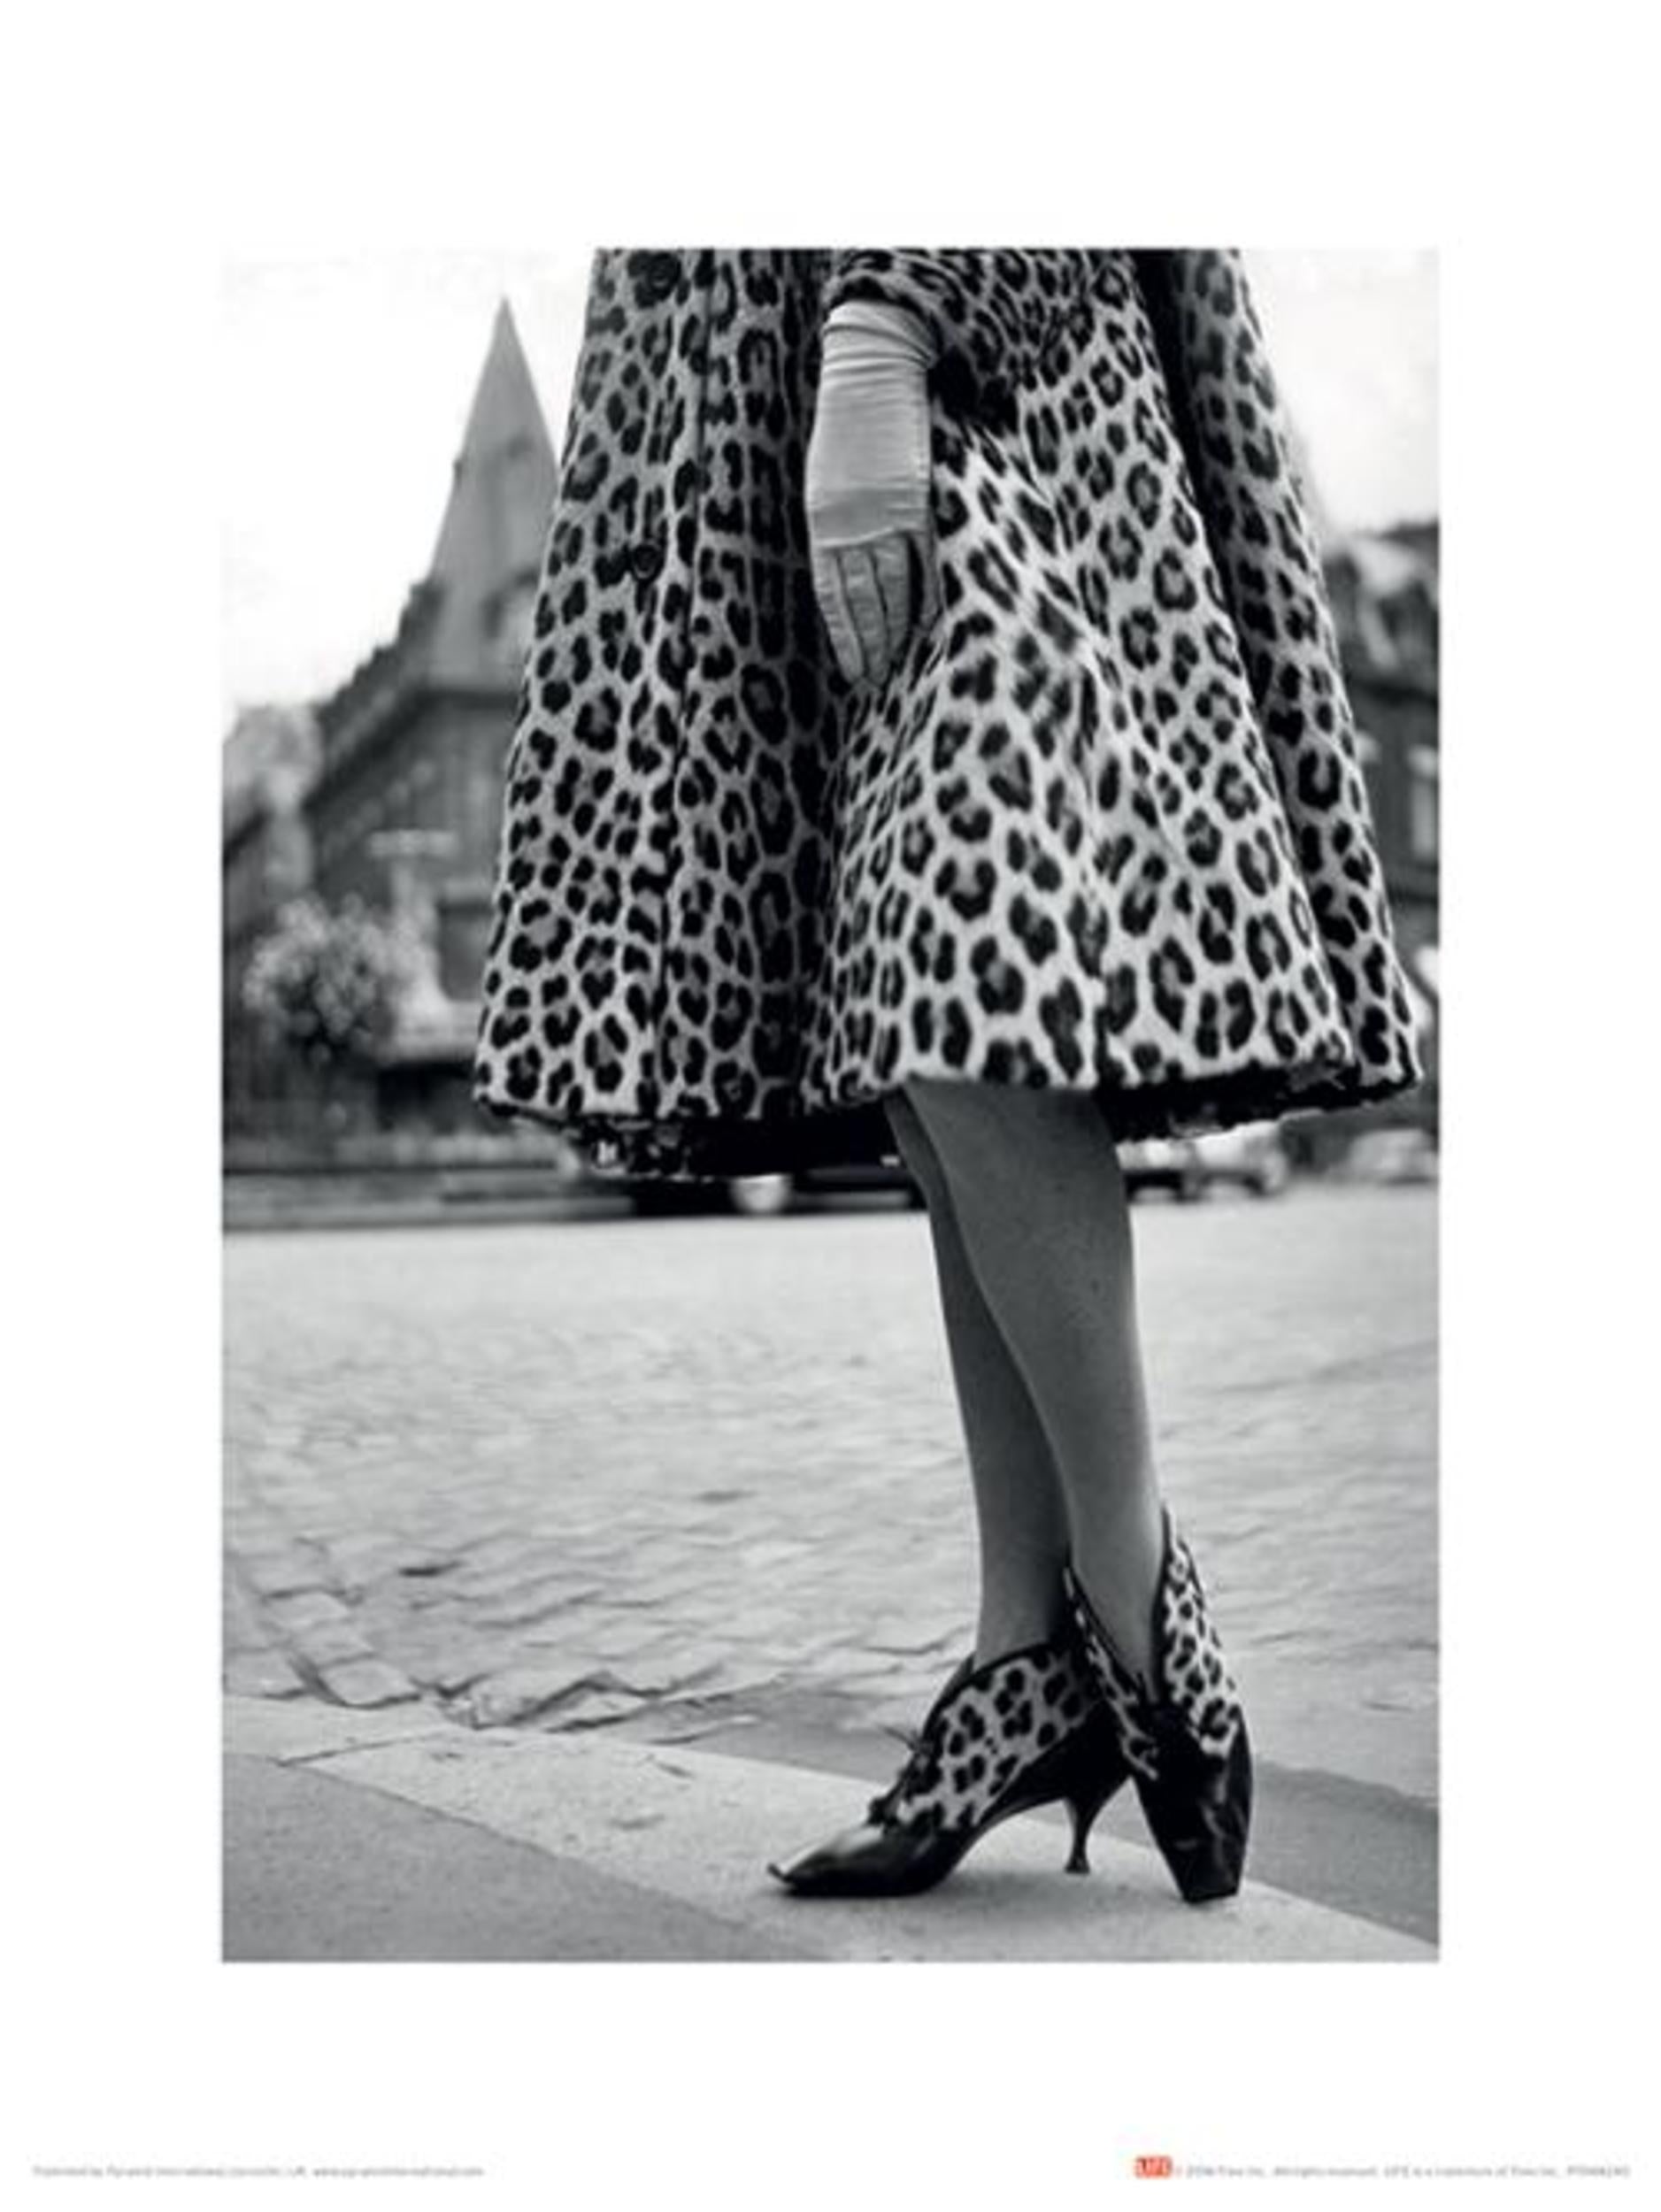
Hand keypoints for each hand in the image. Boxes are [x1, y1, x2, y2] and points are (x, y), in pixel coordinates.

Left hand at [806, 301, 941, 685]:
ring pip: (893, 589)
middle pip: (863, 603)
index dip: (845, 639)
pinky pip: (925, 560)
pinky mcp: (918, 502)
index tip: (855, 671)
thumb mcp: (825, 480)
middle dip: (871, 646)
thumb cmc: (845, 425)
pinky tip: (932, 624)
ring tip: (903, 664)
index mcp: (822, 522)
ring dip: (898, 630)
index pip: (832, 598)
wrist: (873, 373)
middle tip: (880, 682)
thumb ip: (836, 526)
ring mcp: (886, 516)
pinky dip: (929, 592)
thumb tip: (848, 573)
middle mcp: (850, 526)